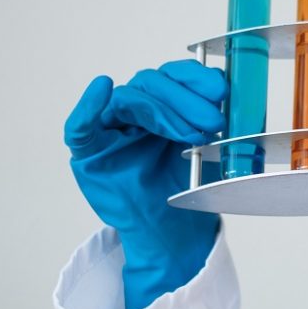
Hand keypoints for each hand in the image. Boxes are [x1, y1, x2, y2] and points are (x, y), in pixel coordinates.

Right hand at [64, 60, 226, 308]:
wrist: (172, 231)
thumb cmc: (185, 191)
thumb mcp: (209, 150)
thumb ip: (210, 120)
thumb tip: (227, 90)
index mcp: (163, 107)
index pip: (173, 76)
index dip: (195, 78)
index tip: (221, 91)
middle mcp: (135, 113)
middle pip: (151, 84)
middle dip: (185, 100)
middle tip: (213, 122)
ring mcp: (111, 131)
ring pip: (127, 100)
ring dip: (162, 110)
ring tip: (192, 136)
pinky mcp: (89, 153)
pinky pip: (80, 128)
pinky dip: (88, 107)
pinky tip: (102, 89)